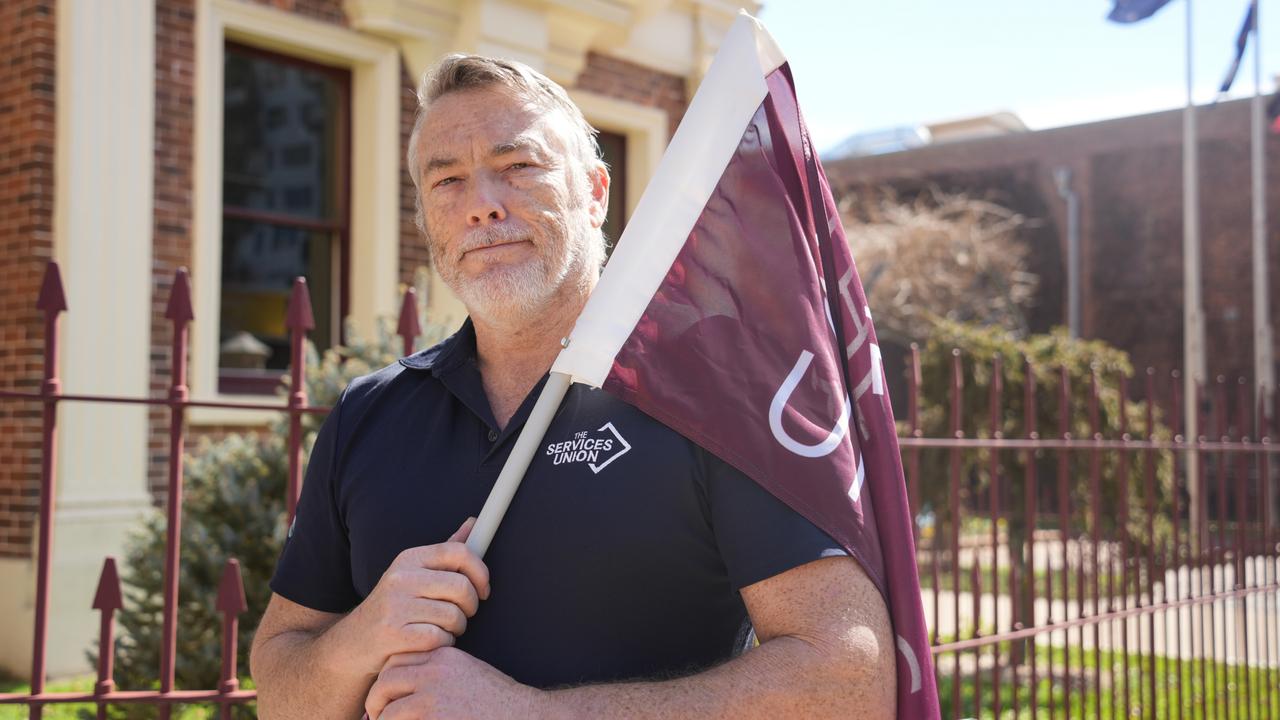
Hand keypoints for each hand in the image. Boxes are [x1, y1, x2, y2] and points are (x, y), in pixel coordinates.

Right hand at [343, 517, 490, 676]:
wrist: (352, 644)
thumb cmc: (392, 608)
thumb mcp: (413, 574)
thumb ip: (444, 552)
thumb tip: (474, 523)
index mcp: (409, 558)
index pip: (459, 552)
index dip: (480, 571)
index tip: (484, 589)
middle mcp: (400, 578)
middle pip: (462, 586)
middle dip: (471, 606)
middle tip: (463, 615)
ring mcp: (395, 606)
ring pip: (454, 616)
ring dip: (456, 629)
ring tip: (441, 629)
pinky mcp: (394, 634)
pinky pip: (440, 638)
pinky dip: (442, 644)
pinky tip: (429, 643)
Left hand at [365, 647, 540, 719]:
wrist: (521, 716)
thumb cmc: (495, 701)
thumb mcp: (466, 673)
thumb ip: (436, 673)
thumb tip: (402, 687)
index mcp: (443, 656)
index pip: (397, 660)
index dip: (386, 679)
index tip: (386, 696)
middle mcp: (435, 671)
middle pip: (385, 682)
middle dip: (375, 702)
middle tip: (375, 717)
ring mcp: (433, 697)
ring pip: (387, 711)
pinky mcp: (434, 718)